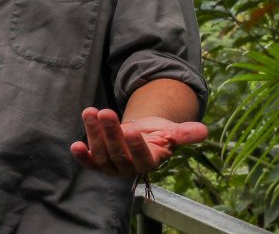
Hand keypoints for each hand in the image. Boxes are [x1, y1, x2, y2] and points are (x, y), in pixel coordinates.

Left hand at [70, 107, 207, 176]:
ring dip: (94, 133)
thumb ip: (185, 133)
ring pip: (101, 154)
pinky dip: (81, 156)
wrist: (141, 134)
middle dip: (111, 132)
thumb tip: (203, 130)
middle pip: (118, 153)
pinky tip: (74, 145)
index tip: (132, 131)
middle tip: (106, 112)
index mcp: (150, 162)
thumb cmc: (158, 133)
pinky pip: (89, 162)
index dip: (136, 146)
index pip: (143, 158)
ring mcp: (112, 167)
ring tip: (90, 111)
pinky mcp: (98, 162)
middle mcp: (130, 168)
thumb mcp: (172, 130)